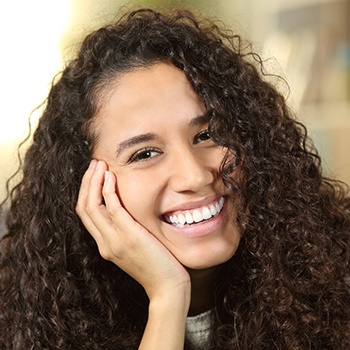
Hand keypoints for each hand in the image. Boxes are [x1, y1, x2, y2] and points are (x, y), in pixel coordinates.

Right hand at [76, 159, 190, 300]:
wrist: (167, 287)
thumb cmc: (157, 266)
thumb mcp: (137, 247)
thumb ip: (128, 231)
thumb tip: (129, 212)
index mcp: (106, 245)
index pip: (86, 214)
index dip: (86, 192)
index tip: (93, 175)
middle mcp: (105, 243)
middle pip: (84, 207)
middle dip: (86, 182)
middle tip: (94, 163)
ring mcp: (114, 241)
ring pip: (91, 206)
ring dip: (93, 182)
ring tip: (99, 164)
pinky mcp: (129, 237)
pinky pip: (112, 209)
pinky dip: (108, 190)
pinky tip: (111, 177)